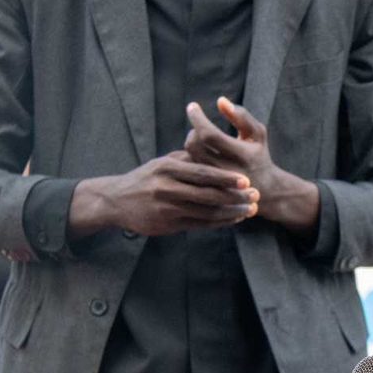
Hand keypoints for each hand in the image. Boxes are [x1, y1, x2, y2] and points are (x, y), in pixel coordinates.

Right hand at [68, 151, 257, 238]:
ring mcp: (167, 208)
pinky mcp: (168, 224)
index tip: (246, 180)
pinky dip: (219, 222)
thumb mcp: (162, 163)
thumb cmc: (146, 179)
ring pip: (207, 212)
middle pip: (208, 194)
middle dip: (235, 197)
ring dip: (232, 212)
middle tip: (256, 196)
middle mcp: (167, 188)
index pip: (202, 173)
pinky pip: (200, 224)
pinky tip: (233, 219)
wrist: (115, 201)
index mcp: (168, 168)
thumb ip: (187, 158)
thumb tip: (212, 147)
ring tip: (250, 210)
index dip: (226, 178)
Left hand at [185, 98, 319, 236]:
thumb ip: (241, 116)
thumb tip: (220, 100)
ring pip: (189, 158)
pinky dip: (191, 157)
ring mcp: (217, 184)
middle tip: (200, 128)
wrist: (265, 191)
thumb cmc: (259, 155)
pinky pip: (189, 170)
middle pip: (195, 145)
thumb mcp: (257, 133)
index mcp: (242, 155)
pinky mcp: (208, 190)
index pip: (209, 134)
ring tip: (202, 141)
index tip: (192, 106)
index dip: (198, 118)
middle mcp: (228, 172)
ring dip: (192, 144)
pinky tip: (200, 154)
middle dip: (194, 132)